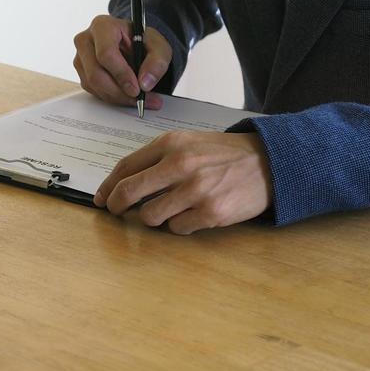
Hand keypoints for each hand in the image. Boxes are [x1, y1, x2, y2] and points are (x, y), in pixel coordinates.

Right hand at [73, 14, 172, 108]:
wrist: (133, 44)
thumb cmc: (142, 41)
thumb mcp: (159, 47)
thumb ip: (157, 62)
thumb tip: (145, 82)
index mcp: (103, 26)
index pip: (106, 53)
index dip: (121, 74)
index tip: (137, 88)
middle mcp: (86, 40)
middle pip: (96, 73)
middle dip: (119, 91)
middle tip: (139, 99)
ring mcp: (81, 57)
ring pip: (93, 84)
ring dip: (116, 96)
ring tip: (137, 98)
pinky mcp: (82, 71)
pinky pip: (93, 90)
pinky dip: (110, 96)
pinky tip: (125, 94)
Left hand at [93, 131, 272, 233]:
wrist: (268, 162)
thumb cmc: (223, 154)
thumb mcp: (188, 142)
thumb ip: (157, 158)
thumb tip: (123, 183)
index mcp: (171, 143)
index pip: (126, 167)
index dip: (107, 186)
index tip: (101, 198)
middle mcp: (180, 165)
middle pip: (129, 192)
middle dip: (116, 205)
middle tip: (115, 211)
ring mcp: (196, 190)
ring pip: (150, 215)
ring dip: (152, 217)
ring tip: (166, 210)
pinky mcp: (211, 213)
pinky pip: (176, 228)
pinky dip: (178, 225)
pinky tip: (190, 214)